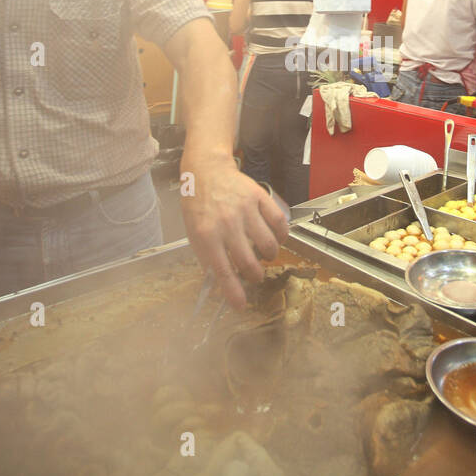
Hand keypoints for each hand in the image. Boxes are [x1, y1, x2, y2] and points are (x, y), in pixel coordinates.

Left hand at [180, 155, 287, 308]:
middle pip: (249, 262)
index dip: (234, 292)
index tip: (241, 305)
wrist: (207, 170)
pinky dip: (282, 236)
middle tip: (255, 275)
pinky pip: (279, 223)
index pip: (223, 272)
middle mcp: (227, 224)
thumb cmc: (198, 204)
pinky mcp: (259, 198)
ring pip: (268, 245)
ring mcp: (245, 210)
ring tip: (264, 255)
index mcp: (206, 235)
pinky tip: (277, 238)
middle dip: (255, 276)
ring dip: (269, 256)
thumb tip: (221, 283)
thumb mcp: (193, 233)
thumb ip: (207, 257)